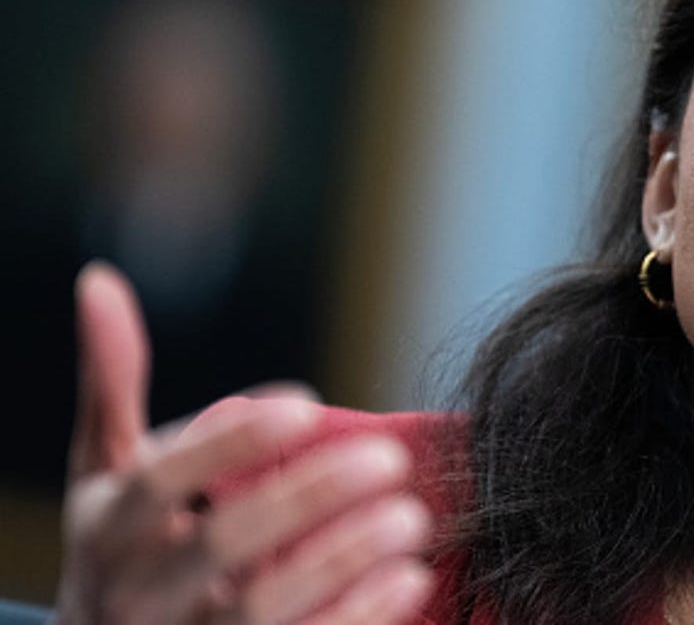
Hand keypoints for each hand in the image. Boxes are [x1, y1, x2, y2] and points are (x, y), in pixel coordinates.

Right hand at [53, 262, 435, 623]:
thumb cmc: (125, 537)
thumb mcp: (106, 465)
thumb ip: (112, 381)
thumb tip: (100, 282)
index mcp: (108, 526)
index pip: (161, 482)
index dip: (229, 445)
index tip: (307, 404)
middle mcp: (136, 592)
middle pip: (219, 546)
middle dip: (305, 500)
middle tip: (389, 459)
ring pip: (261, 611)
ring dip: (342, 563)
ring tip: (414, 519)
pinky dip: (357, 619)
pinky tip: (410, 579)